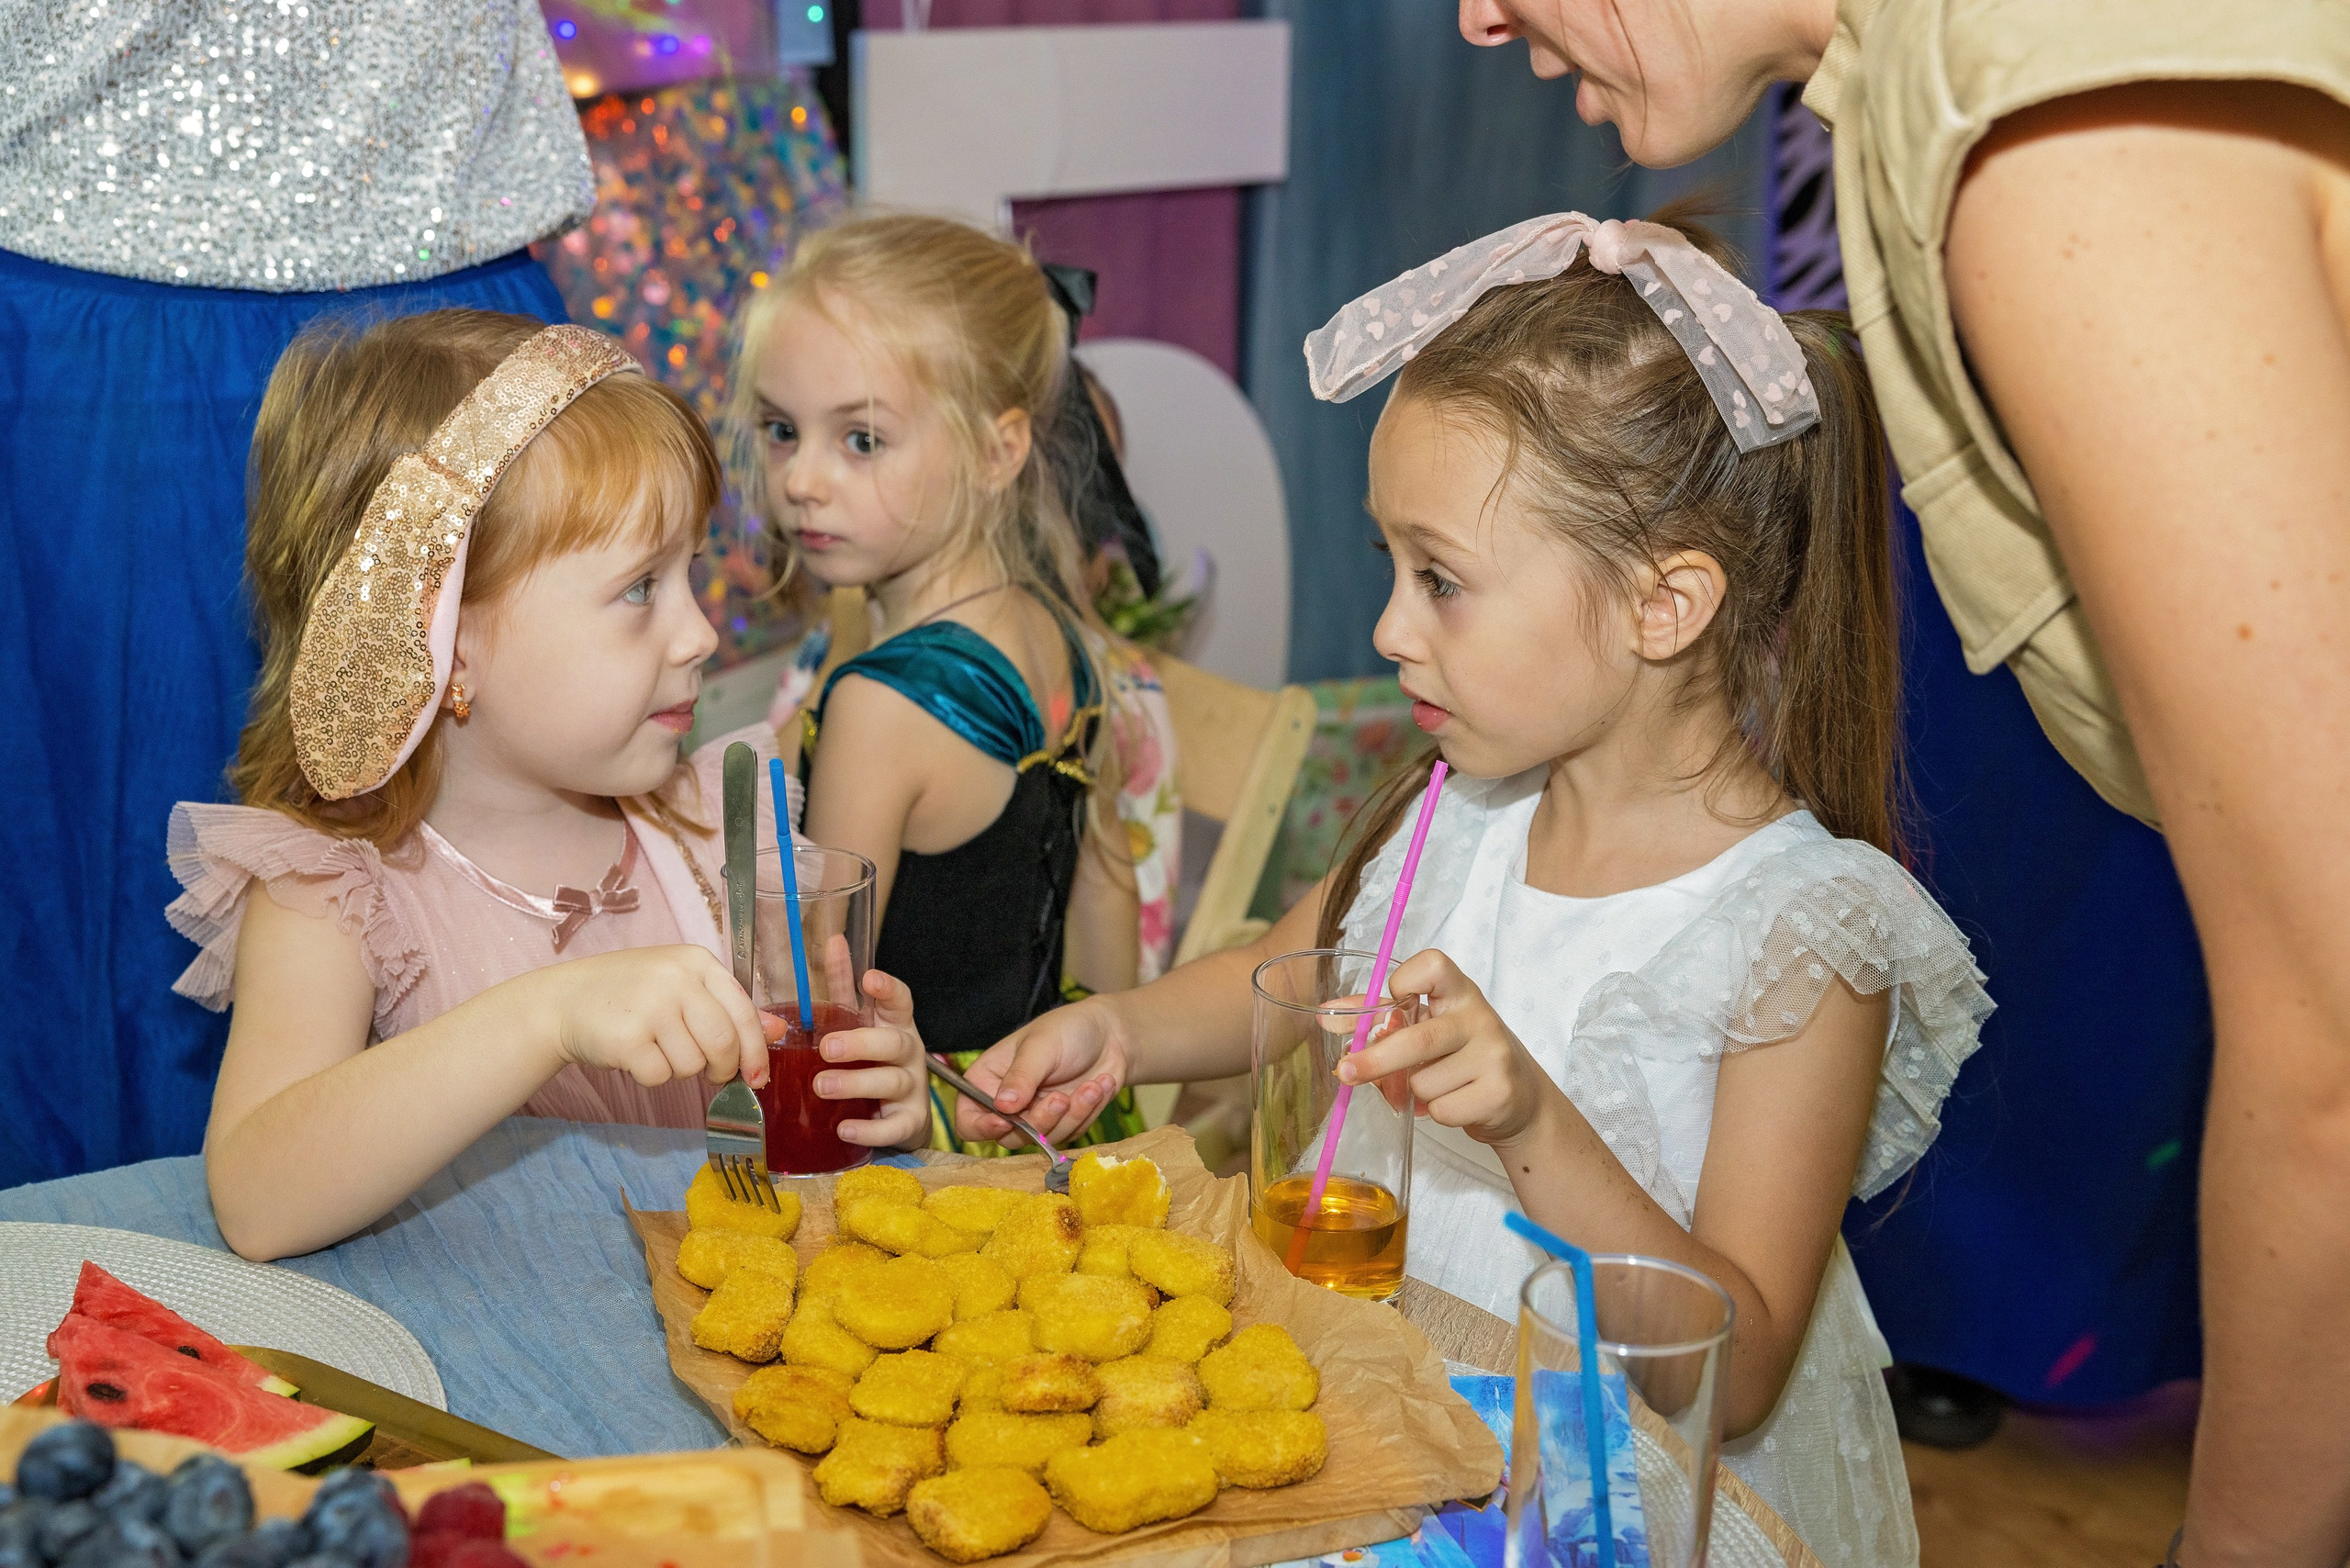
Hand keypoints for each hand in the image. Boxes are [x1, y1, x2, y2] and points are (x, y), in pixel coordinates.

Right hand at [545, 945, 766, 1090]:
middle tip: (709, 1073)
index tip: (758, 1076)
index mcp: (697, 962)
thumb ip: (728, 1008)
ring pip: (692, 1064)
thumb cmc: (631, 995)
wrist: (565, 1000)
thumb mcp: (682, 988)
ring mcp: (650, 1006)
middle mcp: (676, 978)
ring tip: (655, 1046)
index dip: (756, 1050)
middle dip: (722, 1068)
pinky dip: (651, 1076)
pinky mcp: (627, 1038)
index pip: (744, 1012)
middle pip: (723, 1043)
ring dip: (679, 1069)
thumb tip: (776, 1031)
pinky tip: (634, 1054)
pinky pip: (660, 1076)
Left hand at [809, 969, 930, 1149]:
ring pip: (891, 1082)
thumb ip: (845, 987)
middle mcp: (907, 1054)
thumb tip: (833, 940)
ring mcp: (911, 1088)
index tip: (868, 979)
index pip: (900, 1001)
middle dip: (861, 1043)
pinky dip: (869, 1128)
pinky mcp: (909, 1122)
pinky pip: (894, 1126)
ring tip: (822, 1086)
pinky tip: (844, 1128)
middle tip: (827, 1048)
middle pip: (893, 1043)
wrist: (901, 1115)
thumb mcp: (862, 1022)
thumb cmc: (874, 1060)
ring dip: (856, 1083)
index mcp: (896, 1025)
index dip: (887, 989)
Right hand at [951, 997, 1130, 1148]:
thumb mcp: (1041, 1046)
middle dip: (1040, 1120)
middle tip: (1062, 1098)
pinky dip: (1088, 1112)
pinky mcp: (1062, 1124)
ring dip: (1072, 1115)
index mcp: (989, 1080)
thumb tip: (1002, 1106)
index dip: (982, 1126)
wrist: (1111, 1034)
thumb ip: (1021, 1076)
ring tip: (1092, 1086)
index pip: (969, 1118)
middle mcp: (1008, 1104)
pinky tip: (1100, 1085)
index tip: (1006, 1120)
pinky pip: (1070, 1134)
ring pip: (1043, 1139)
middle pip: (1010, 1136)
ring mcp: (1036, 1116)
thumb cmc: (1067, 1029)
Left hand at [1336, 949, 1554, 1149]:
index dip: (1402, 982)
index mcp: (1460, 992)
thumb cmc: (1463, 1055)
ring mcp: (1493, 1055)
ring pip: (1423, 1081)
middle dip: (1375, 1059)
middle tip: (1345, 1071)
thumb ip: (1383, 1017)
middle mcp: (1480, 1018)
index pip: (1432, 965)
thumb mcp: (1431, 1026)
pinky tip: (1452, 1102)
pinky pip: (1441, 1109)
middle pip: (1417, 1038)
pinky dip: (1434, 1113)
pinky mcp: (1499, 1092)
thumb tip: (1328, 1016)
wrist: (1521, 1099)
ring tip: (1433, 1087)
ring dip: (1413, 1093)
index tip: (1389, 1005)